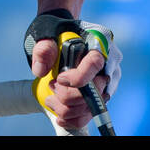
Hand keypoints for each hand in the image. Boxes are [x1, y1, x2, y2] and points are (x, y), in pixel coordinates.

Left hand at [24, 13, 121, 130]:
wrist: (63, 34)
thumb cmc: (56, 31)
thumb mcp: (46, 32)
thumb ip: (43, 49)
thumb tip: (40, 71)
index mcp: (98, 40)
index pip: (95, 62)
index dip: (78, 77)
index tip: (59, 80)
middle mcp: (109, 61)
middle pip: (95, 89)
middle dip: (68, 96)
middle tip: (51, 87)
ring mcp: (108, 78)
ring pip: (93, 104)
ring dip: (69, 108)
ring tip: (51, 100)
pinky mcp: (103, 92)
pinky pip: (93, 111)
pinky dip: (77, 118)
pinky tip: (61, 117)